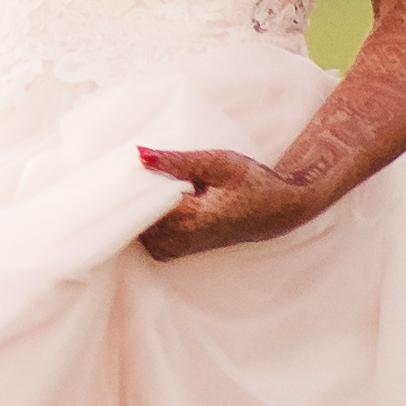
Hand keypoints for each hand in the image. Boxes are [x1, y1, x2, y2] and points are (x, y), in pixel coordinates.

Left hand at [132, 144, 324, 259]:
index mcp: (190, 221)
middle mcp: (179, 241)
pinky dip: (147, 214)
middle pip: (134, 216)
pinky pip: (145, 232)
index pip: (140, 205)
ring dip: (141, 204)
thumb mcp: (218, 163)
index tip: (126, 163)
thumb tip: (139, 154)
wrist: (279, 211)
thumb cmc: (253, 183)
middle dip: (134, 192)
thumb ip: (176, 161)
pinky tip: (160, 196)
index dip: (131, 182)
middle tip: (142, 168)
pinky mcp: (174, 251)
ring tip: (157, 180)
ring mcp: (175, 250)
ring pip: (137, 225)